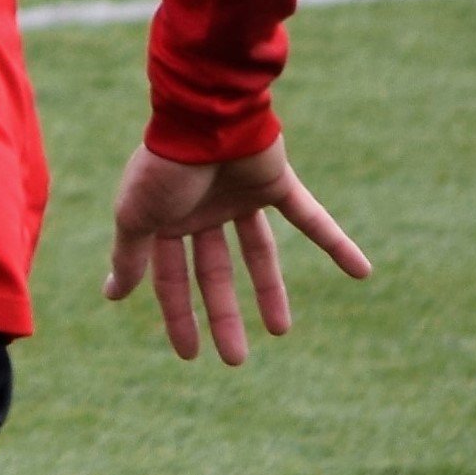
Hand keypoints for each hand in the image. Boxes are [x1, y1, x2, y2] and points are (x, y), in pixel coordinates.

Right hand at [103, 140, 373, 365]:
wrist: (203, 114)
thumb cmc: (163, 165)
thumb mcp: (137, 216)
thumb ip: (130, 255)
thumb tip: (113, 294)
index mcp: (166, 219)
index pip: (172, 278)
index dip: (180, 316)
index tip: (189, 354)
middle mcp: (203, 211)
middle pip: (216, 273)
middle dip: (223, 317)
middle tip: (234, 359)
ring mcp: (241, 198)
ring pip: (258, 254)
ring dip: (270, 293)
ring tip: (280, 332)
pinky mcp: (277, 184)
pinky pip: (312, 220)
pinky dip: (337, 245)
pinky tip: (361, 273)